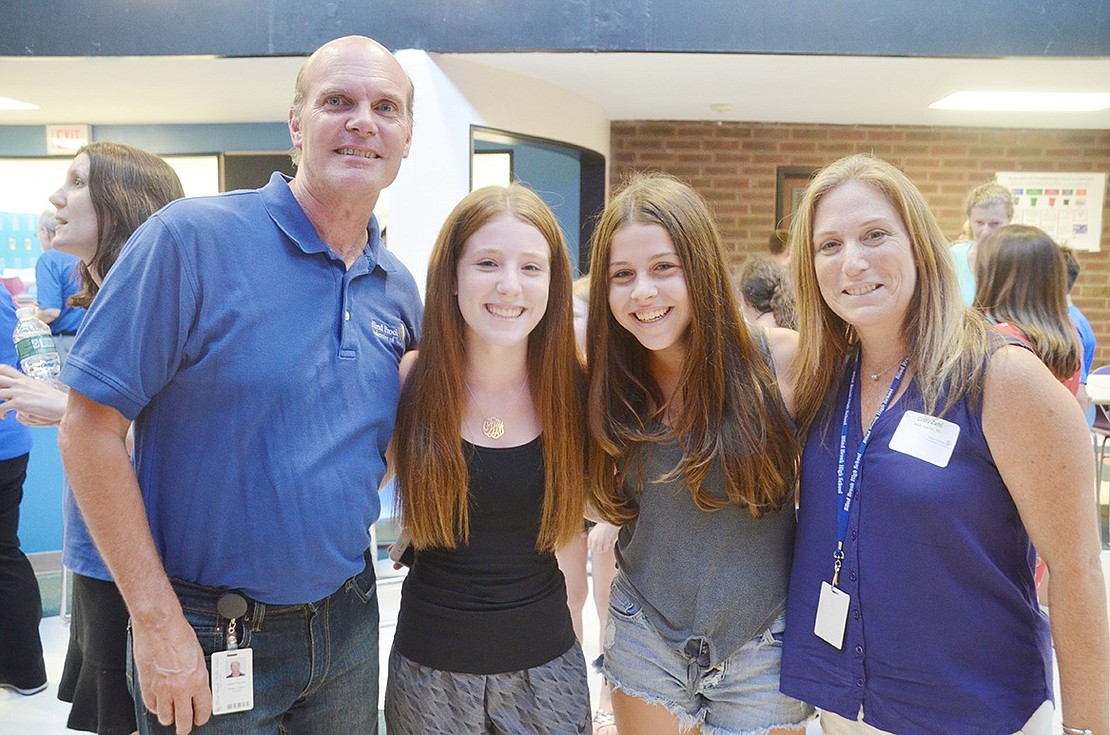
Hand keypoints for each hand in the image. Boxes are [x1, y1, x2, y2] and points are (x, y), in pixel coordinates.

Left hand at [0, 364, 66, 425]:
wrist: (64, 406)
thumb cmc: (54, 401)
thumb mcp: (38, 389)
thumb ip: (25, 390)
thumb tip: (17, 398)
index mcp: (24, 379)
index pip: (3, 369)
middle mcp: (20, 383)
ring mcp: (19, 392)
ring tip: (0, 410)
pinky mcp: (20, 403)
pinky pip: (1, 407)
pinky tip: (4, 416)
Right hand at [131, 612, 211, 733]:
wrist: (159, 625)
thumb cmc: (179, 634)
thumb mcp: (198, 655)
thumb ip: (197, 674)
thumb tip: (197, 686)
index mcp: (198, 680)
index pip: (203, 708)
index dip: (202, 717)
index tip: (200, 718)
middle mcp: (180, 688)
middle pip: (183, 719)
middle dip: (185, 727)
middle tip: (185, 728)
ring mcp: (162, 689)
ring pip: (165, 717)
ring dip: (168, 719)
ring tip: (171, 717)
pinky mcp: (146, 685)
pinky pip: (150, 706)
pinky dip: (154, 708)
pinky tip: (158, 706)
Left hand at [588, 522, 619, 554]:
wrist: (609, 520)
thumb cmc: (604, 524)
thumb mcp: (596, 530)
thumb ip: (594, 537)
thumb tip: (594, 545)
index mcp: (590, 536)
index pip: (590, 547)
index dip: (595, 547)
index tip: (599, 546)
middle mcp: (593, 539)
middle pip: (594, 550)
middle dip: (599, 549)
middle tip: (604, 546)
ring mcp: (599, 541)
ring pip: (600, 550)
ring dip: (603, 548)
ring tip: (607, 543)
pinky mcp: (605, 542)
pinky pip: (605, 549)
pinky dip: (607, 547)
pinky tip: (609, 542)